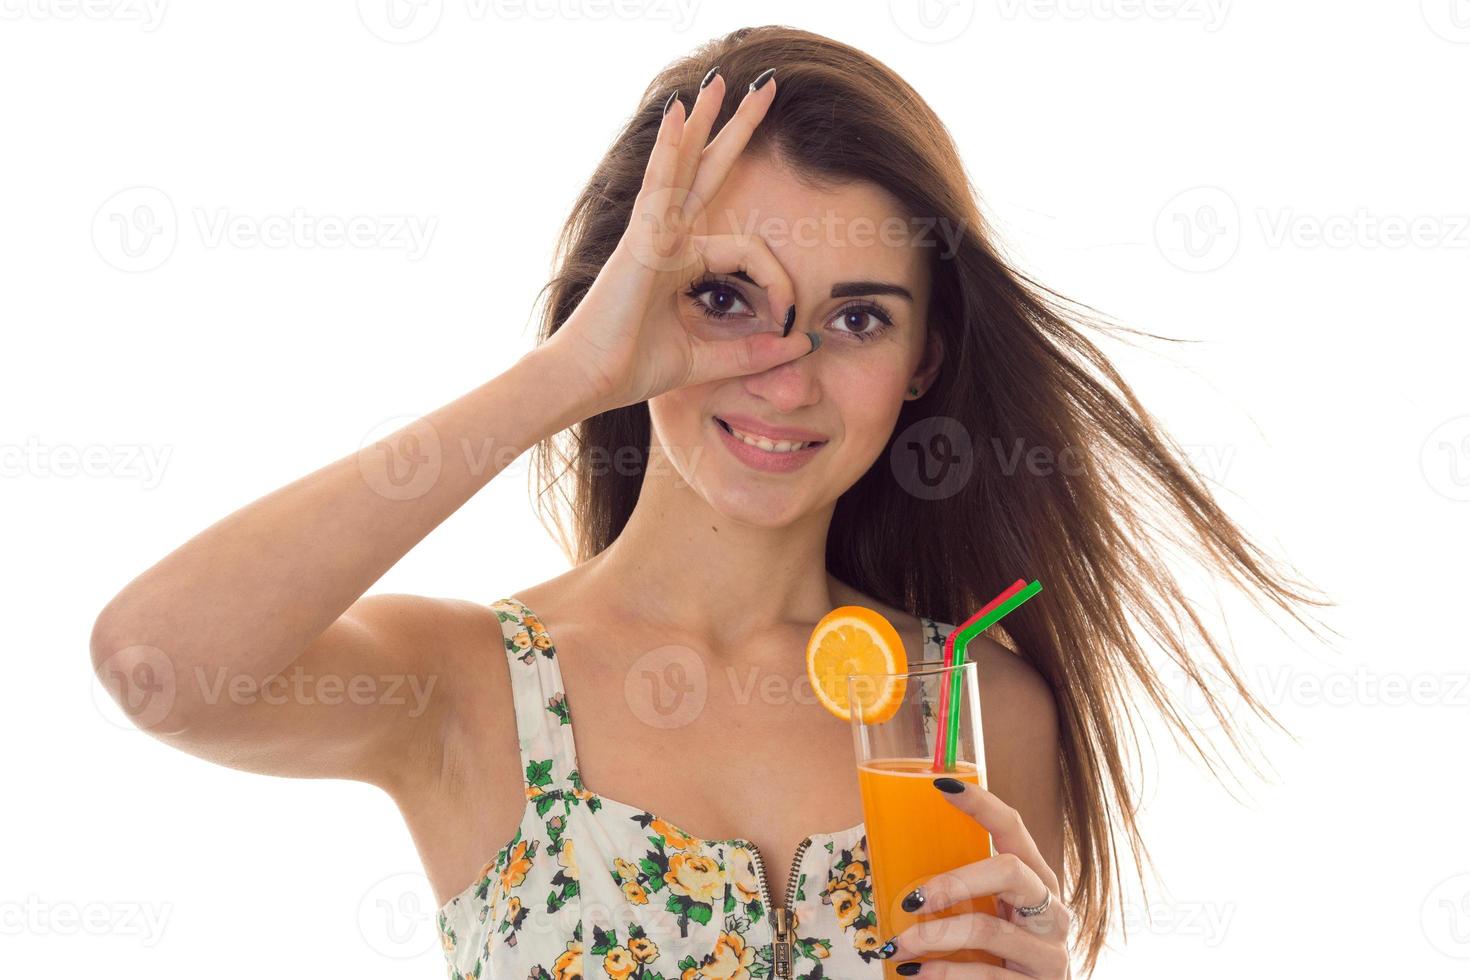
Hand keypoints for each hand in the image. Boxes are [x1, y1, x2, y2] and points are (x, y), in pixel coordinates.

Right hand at [539, 69, 819, 414]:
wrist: (589, 379)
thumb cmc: (631, 366)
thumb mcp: (706, 358)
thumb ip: (752, 350)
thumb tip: (802, 343)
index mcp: (681, 259)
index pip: (748, 249)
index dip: (778, 281)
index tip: (788, 319)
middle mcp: (667, 236)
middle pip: (708, 170)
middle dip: (739, 130)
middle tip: (766, 87)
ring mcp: (652, 232)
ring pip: (685, 165)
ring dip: (706, 121)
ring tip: (722, 80)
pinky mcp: (640, 240)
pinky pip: (660, 185)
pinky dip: (670, 148)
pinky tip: (681, 112)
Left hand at [878, 778, 1071, 977]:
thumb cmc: (1001, 953)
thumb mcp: (989, 915)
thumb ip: (961, 893)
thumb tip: (891, 866)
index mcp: (1037, 880)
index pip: (1013, 828)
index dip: (982, 804)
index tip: (942, 786)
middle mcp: (1052, 910)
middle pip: (1010, 871)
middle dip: (955, 881)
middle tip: (913, 899)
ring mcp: (1050, 951)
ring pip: (988, 929)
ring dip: (934, 937)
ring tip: (900, 945)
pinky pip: (986, 976)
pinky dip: (945, 974)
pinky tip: (917, 973)